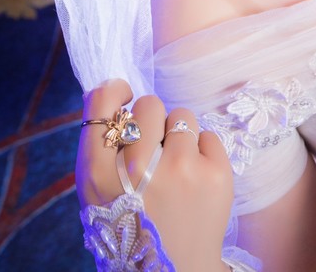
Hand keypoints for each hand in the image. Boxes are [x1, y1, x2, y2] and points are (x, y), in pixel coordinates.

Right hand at [77, 79, 233, 271]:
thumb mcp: (99, 194)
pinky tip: (195, 182)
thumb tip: (118, 92)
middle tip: (154, 148)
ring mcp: (181, 170)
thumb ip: (103, 148)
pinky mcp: (216, 175)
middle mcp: (138, 170)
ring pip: (182, 115)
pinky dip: (202, 153)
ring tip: (175, 170)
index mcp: (99, 177)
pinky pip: (208, 135)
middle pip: (149, 104)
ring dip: (179, 135)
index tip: (125, 95)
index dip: (115, 91)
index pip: (101, 104)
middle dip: (153, 119)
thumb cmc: (133, 224)